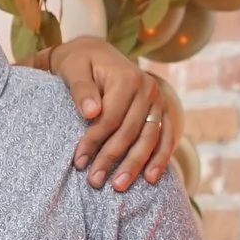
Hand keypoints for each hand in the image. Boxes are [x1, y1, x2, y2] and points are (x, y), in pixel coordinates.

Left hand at [47, 37, 176, 191]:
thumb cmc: (79, 63)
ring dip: (136, 164)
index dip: (94, 142)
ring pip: (150, 137)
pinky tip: (151, 178)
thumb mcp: (73, 69)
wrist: (96, 52)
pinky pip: (166, 136)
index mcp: (127, 79)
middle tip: (95, 182)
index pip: (110, 118)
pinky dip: (160, 157)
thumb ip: (81, 90)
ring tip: (120, 187)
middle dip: (113, 159)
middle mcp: (148, 89)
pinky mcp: (162, 109)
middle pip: (131, 131)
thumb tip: (90, 112)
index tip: (78, 163)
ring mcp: (158, 100)